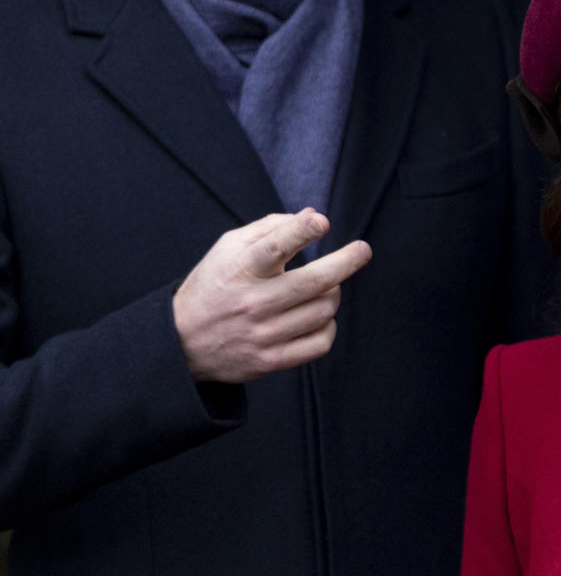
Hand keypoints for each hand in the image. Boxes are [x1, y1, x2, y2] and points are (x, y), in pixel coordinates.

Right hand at [172, 208, 370, 382]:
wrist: (181, 341)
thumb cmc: (214, 283)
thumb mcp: (228, 247)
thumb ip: (270, 227)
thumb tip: (313, 215)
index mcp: (241, 269)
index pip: (274, 246)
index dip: (301, 231)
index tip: (322, 222)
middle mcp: (254, 302)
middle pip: (315, 281)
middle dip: (347, 261)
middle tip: (362, 250)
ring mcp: (264, 334)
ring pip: (324, 309)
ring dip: (333, 292)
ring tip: (326, 285)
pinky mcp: (271, 361)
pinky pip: (320, 343)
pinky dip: (329, 326)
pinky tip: (320, 315)